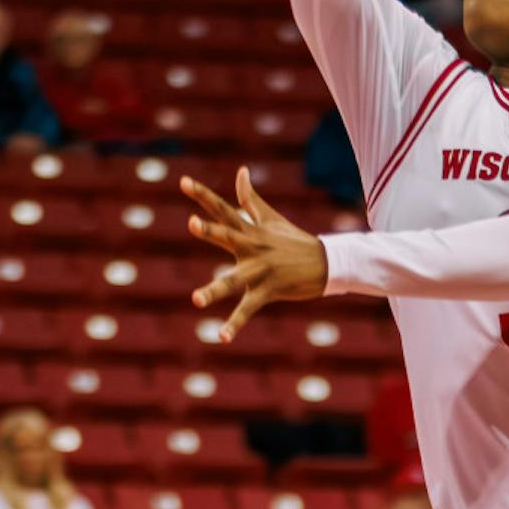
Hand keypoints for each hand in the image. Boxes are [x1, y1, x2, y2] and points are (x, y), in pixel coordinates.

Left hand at [183, 169, 327, 342]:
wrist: (326, 263)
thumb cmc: (293, 240)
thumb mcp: (270, 217)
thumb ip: (249, 197)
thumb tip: (240, 171)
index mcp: (249, 230)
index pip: (222, 208)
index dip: (202, 196)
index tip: (182, 182)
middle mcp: (252, 248)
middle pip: (227, 237)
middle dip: (209, 231)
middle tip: (192, 223)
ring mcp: (259, 271)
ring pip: (232, 281)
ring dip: (214, 290)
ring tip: (196, 300)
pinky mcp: (267, 291)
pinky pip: (247, 309)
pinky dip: (235, 324)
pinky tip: (222, 337)